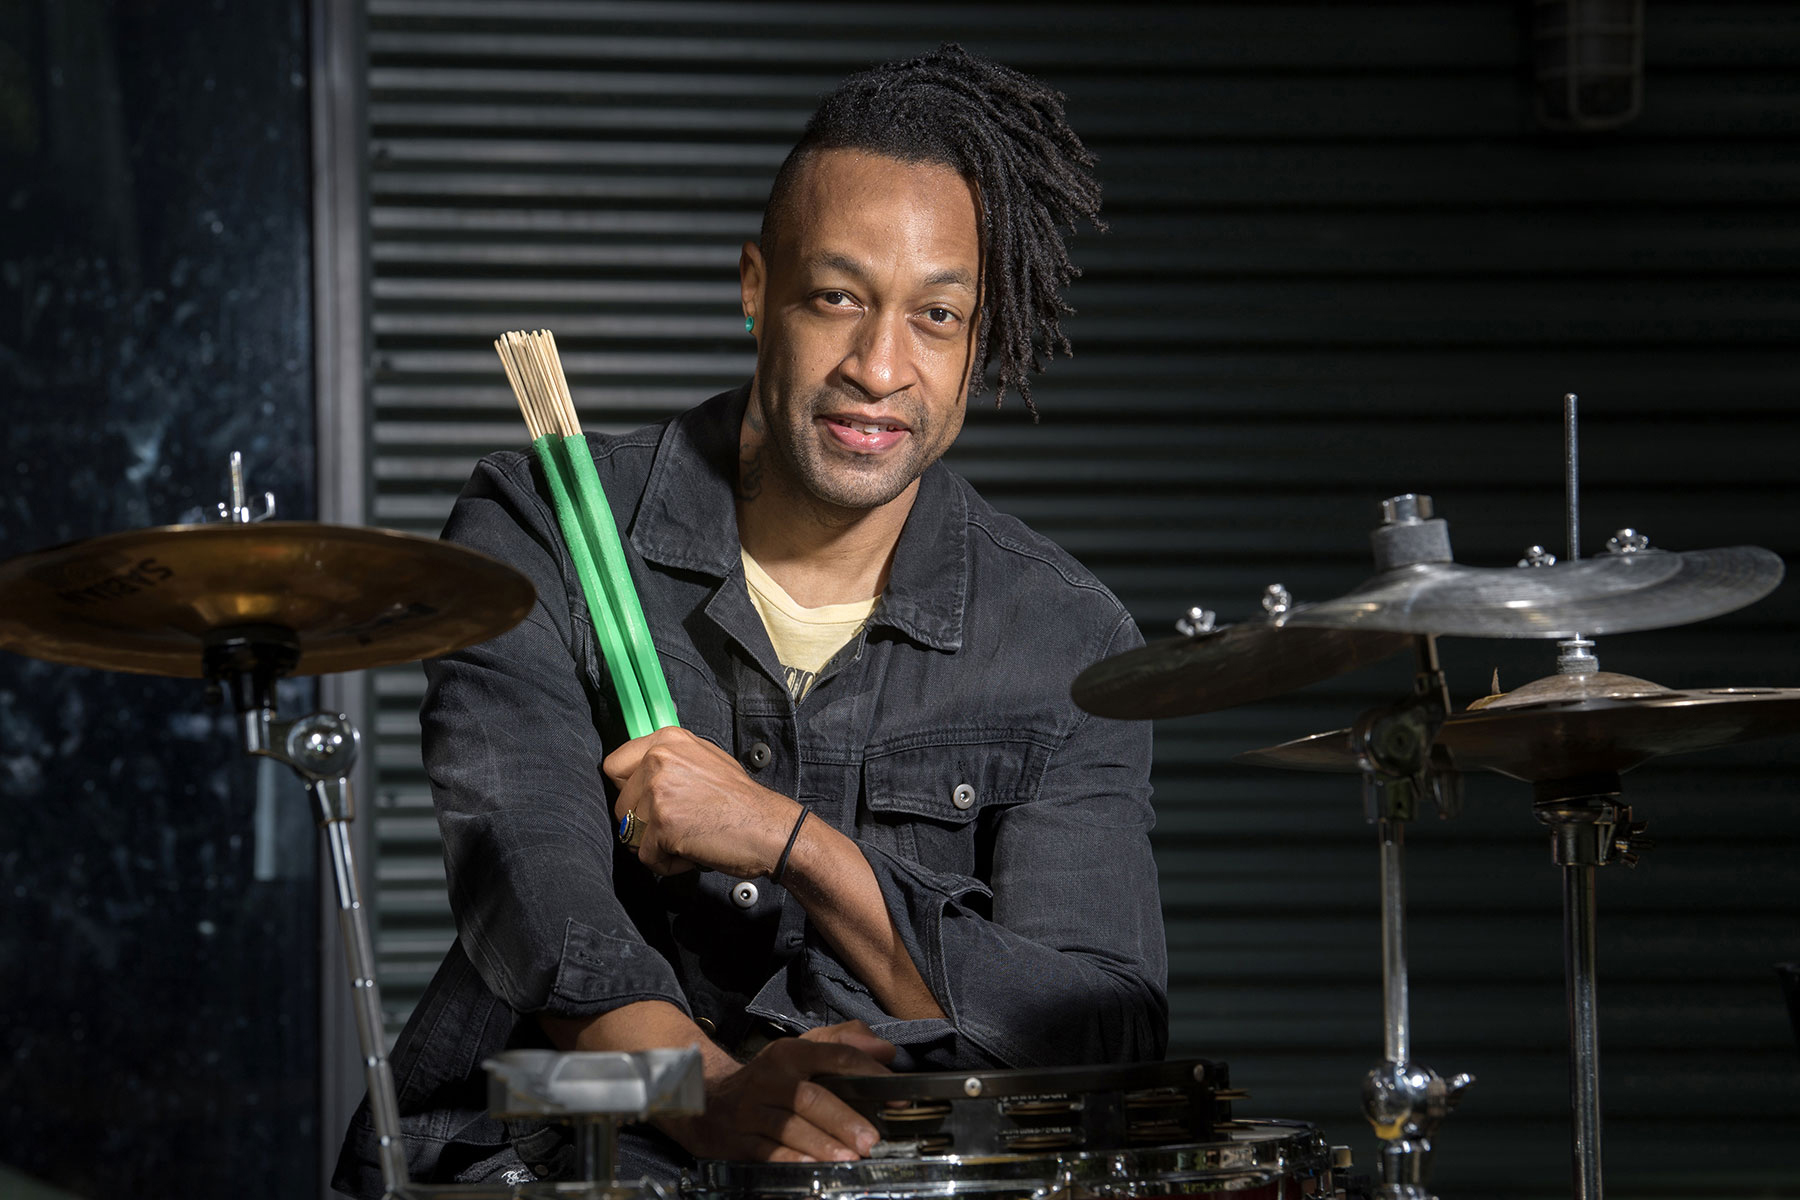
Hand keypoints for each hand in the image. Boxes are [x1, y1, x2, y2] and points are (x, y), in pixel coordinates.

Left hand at [605, 726, 797, 877]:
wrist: (768, 826)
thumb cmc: (741, 800)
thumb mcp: (703, 758)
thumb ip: (669, 761)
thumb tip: (638, 774)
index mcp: (667, 741)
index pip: (613, 765)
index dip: (627, 790)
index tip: (644, 801)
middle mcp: (659, 761)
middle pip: (620, 804)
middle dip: (644, 823)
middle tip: (678, 824)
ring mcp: (659, 792)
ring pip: (631, 833)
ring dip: (657, 844)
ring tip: (688, 836)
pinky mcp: (662, 825)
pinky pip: (646, 857)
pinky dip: (667, 863)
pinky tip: (692, 850)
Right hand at [659, 1021, 896, 1162]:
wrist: (709, 1100)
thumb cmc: (769, 1077)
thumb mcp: (801, 1050)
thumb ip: (845, 1042)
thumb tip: (886, 1050)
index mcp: (791, 1052)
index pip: (836, 1057)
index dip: (869, 1074)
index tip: (897, 1096)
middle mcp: (771, 1078)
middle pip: (812, 1098)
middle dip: (844, 1120)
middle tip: (871, 1140)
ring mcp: (751, 1109)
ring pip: (790, 1127)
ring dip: (822, 1144)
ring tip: (850, 1158)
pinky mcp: (737, 1138)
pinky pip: (767, 1151)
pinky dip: (791, 1160)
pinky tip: (812, 1168)